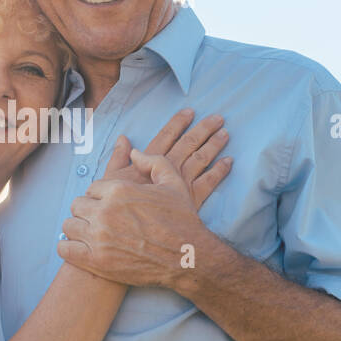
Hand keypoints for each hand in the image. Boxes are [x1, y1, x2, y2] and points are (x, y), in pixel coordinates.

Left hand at [60, 128, 232, 288]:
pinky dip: (68, 247)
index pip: (92, 188)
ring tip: (90, 234)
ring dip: (78, 228)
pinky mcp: (96, 261)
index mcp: (119, 190)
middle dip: (88, 211)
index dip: (100, 197)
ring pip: (69, 225)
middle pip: (77, 205)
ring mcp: (99, 237)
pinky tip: (79, 248)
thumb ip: (152, 162)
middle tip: (99, 220)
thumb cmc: (182, 220)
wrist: (188, 258)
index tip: (108, 205)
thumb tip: (133, 151)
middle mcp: (105, 211)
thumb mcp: (173, 182)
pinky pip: (65, 248)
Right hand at [100, 108, 229, 208]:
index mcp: (150, 161)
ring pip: (201, 159)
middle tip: (218, 118)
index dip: (178, 123)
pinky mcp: (191, 199)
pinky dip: (220, 171)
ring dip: (214, 145)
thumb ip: (118, 157)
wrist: (130, 229)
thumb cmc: (117, 204)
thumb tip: (123, 139)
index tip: (190, 111)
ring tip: (225, 133)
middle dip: (204, 129)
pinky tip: (229, 161)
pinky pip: (209, 182)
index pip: (166, 136)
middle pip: (188, 144)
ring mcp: (181, 184)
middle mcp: (168, 169)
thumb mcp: (111, 179)